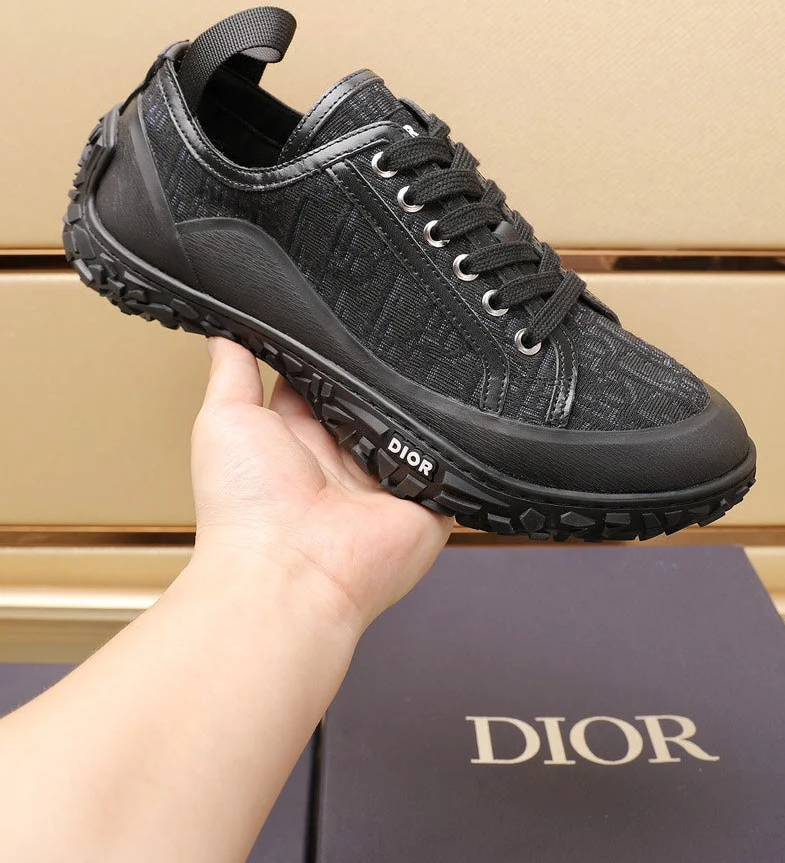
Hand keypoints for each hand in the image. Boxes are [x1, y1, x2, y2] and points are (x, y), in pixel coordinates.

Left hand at [191, 339, 451, 633]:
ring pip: (416, 420)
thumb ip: (233, 371)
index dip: (332, 350)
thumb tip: (225, 330)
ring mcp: (387, 478)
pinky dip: (454, 442)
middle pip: (374, 395)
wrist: (289, 574)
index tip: (344, 314)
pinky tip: (449, 417)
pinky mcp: (426, 499)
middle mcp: (344, 455)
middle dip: (379, 372)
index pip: (324, 378)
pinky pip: (454, 461)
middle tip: (388, 338)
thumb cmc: (246, 511)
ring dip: (416, 402)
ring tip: (418, 373)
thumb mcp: (225, 419)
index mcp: (299, 435)